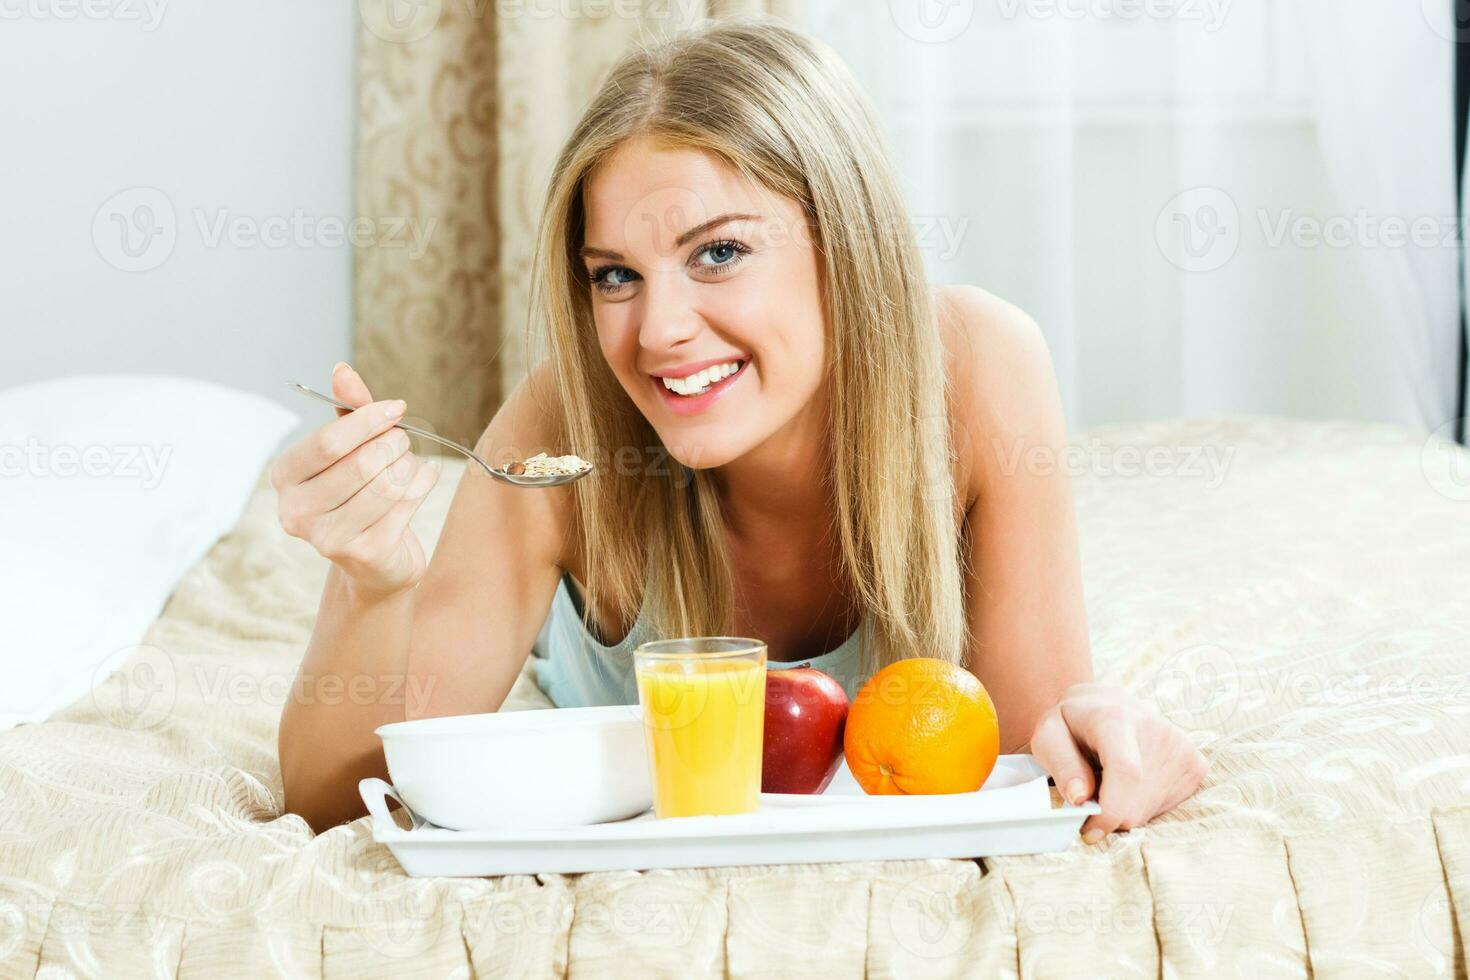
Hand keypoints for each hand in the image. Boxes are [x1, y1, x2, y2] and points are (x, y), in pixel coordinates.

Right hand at [270, 362, 438, 596]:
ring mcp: (328, 539)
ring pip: (388, 484)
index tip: (397, 408)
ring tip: (410, 464)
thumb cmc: (361, 492)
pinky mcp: (365, 555)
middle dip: (394, 445)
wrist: (377, 560)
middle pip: (362, 463)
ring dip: (411, 465)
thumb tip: (342, 370)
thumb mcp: (351, 448)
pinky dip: (423, 485)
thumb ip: (347, 411)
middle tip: (404, 442)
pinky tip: (419, 483)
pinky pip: (407, 504)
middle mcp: (296, 512)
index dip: (368, 420)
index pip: (329, 442)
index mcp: (284, 478)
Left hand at [1028, 682, 1207, 843]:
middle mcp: (1156, 729)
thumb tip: (1080, 798)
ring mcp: (1181, 747)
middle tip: (1090, 795)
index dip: (1109, 811)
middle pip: (1136, 801)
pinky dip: (1143, 805)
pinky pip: (1166, 807)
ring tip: (1110, 780)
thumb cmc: (1072, 724)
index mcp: (1115, 718)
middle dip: (1108, 814)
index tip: (1090, 832)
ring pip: (1149, 810)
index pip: (1125, 772)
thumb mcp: (1049, 735)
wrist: (1106, 703)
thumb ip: (1061, 765)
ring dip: (1124, 808)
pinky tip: (1133, 781)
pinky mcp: (1195, 764)